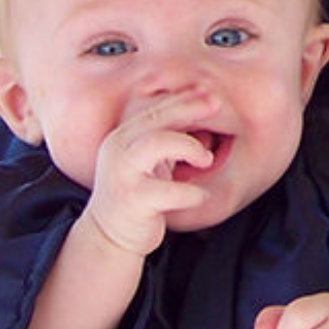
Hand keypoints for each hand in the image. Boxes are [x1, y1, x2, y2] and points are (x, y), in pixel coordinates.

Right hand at [84, 92, 217, 255]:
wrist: (111, 235)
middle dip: (189, 108)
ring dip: (189, 146)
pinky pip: (169, 191)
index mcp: (122, 137)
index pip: (154, 109)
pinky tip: (201, 195)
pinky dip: (192, 192)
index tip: (209, 93)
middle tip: (217, 104)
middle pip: (155, 119)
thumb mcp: (150, 160)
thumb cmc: (138, 193)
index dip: (183, 98)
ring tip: (207, 158)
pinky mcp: (132, 201)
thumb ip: (167, 138)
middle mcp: (117, 150)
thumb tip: (200, 114)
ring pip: (156, 143)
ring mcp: (123, 174)